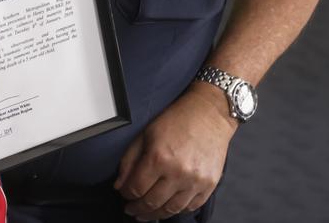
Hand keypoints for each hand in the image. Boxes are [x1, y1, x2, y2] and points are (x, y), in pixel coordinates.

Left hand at [113, 86, 235, 219]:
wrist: (209, 114)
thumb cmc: (177, 120)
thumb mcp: (146, 133)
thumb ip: (130, 160)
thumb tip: (120, 184)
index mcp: (159, 157)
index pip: (136, 188)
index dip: (126, 194)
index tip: (124, 194)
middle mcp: (177, 173)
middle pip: (151, 203)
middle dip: (138, 209)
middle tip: (132, 209)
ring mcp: (195, 182)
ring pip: (170, 210)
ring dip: (155, 215)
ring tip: (147, 213)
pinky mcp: (208, 186)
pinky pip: (189, 207)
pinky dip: (177, 210)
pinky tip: (168, 206)